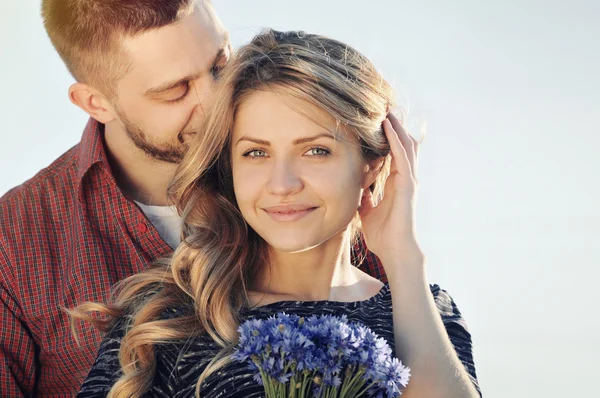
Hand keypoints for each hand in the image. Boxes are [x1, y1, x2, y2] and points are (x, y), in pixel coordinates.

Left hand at [358, 113, 422, 268]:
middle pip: (402, 145)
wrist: (395, 251)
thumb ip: (365, 199)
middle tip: (386, 107)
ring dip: (396, 127)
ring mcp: (408, 180)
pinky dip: (395, 140)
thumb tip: (357, 190)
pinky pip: (402, 156)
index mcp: (396, 184)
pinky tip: (388, 126)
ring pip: (405, 146)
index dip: (387, 137)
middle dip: (395, 126)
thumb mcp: (368, 212)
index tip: (378, 121)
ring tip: (387, 109)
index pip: (393, 154)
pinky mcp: (408, 185)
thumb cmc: (384, 235)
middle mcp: (405, 179)